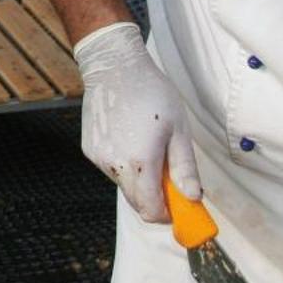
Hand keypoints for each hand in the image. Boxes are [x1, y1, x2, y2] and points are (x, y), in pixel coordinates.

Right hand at [72, 21, 200, 222]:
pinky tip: (128, 137)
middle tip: (169, 180)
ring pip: (124, 185)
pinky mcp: (89, 150)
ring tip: (147, 147)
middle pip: (137, 203)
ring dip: (139, 180)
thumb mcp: (178, 129)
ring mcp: (99, 158)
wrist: (113, 67)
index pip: (151, 211)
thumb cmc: (151, 93)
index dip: (167, 215)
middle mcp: (115, 165)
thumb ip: (185, 168)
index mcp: (141, 162)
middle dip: (155, 200)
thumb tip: (193, 198)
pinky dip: (123, 165)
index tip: (178, 208)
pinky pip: (111, 169)